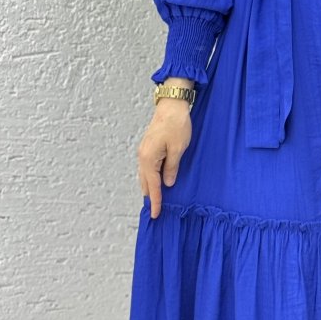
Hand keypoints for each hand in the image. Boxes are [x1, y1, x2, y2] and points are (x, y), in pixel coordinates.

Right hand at [138, 99, 191, 217]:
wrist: (171, 105)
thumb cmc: (177, 125)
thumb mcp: (178, 149)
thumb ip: (172, 168)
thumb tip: (167, 184)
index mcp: (149, 159)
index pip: (153, 186)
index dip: (155, 201)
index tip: (156, 214)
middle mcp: (142, 157)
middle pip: (145, 182)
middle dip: (150, 197)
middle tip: (155, 211)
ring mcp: (143, 151)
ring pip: (144, 175)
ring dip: (149, 188)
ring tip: (155, 200)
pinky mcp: (147, 147)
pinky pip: (146, 168)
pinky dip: (150, 178)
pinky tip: (155, 182)